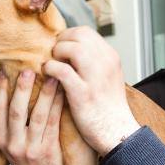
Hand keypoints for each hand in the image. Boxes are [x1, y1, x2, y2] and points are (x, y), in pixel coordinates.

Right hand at [0, 70, 68, 164]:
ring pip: (37, 115)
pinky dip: (58, 106)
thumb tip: (7, 88)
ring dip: (45, 93)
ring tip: (52, 76)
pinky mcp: (48, 151)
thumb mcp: (11, 142)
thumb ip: (9, 121)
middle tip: (28, 69)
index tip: (3, 71)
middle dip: (22, 89)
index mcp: (0, 139)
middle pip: (16, 111)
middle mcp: (12, 145)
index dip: (0, 90)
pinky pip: (53, 123)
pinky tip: (63, 93)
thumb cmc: (29, 157)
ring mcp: (30, 149)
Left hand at [44, 27, 139, 155]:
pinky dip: (51, 68)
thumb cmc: (107, 107)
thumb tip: (70, 49)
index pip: (85, 32)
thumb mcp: (106, 77)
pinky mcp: (83, 93)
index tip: (60, 49)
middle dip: (61, 42)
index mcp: (110, 57)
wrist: (116, 132)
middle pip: (78, 35)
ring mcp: (95, 77)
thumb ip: (93, 62)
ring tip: (52, 65)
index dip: (68, 37)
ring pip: (72, 48)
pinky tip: (48, 75)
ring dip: (57, 54)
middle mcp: (106, 63)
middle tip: (54, 56)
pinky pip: (62, 70)